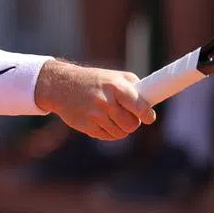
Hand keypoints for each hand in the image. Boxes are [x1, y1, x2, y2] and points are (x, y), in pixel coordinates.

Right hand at [34, 61, 156, 140]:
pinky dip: (110, 131)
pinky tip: (103, 121)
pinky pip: (108, 136)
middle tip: (128, 115)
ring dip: (121, 128)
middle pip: (132, 124)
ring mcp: (95, 115)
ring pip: (121, 133)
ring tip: (113, 116)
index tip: (149, 118)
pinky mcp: (87, 126)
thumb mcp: (114, 76)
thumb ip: (134, 88)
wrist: (61, 86)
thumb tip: (151, 103)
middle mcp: (106, 102)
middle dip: (133, 122)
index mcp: (116, 87)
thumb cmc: (93, 80)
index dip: (147, 115)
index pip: (140, 107)